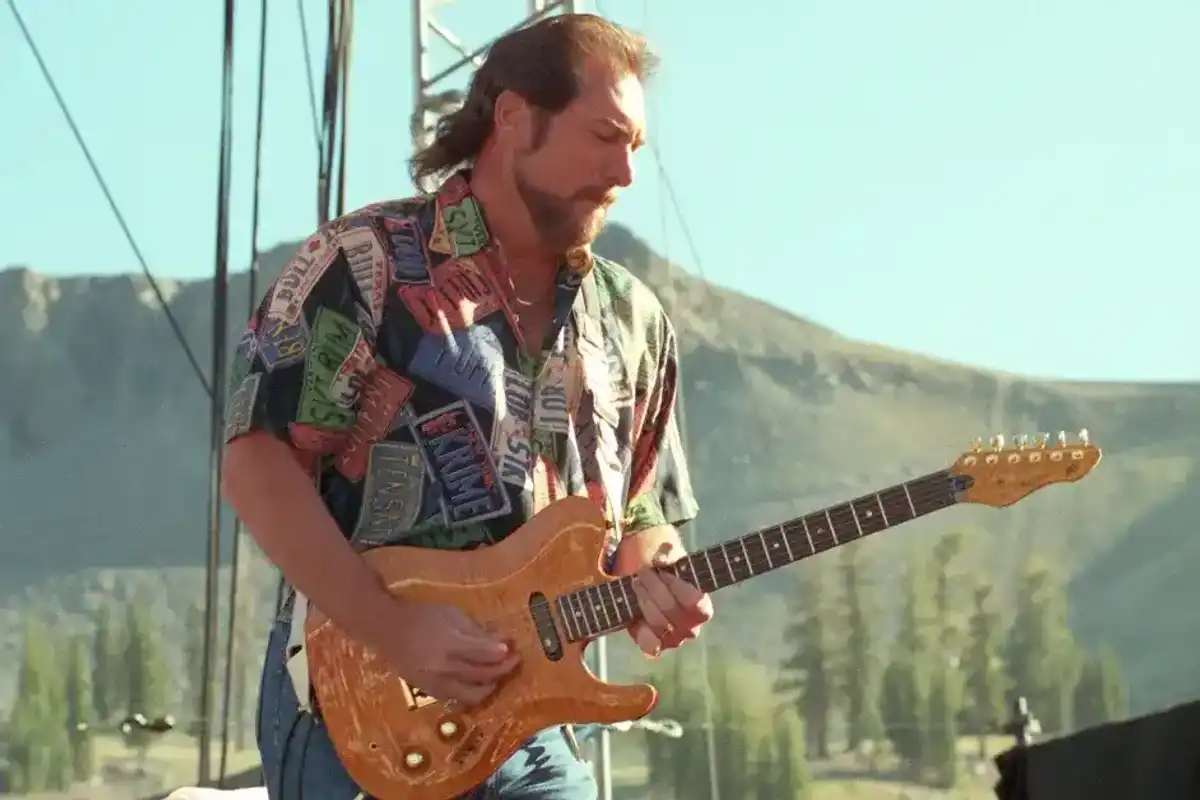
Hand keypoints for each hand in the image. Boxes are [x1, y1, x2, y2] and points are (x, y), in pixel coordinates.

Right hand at [380, 601, 519, 707]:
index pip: (482, 653)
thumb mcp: (451, 614)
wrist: (386, 631)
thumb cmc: (422, 617)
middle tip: (514, 660)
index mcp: (449, 644)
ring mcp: (436, 683)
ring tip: (498, 675)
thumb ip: (477, 630)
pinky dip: (473, 694)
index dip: (501, 653)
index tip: (514, 649)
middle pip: (481, 674)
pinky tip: (480, 684)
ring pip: (472, 694)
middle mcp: (444, 667)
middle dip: (502, 669)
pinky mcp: (430, 692)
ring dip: (490, 685)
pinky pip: (458, 699)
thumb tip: (503, 640)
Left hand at [629, 542, 713, 658]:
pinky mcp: (655, 646)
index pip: (694, 602)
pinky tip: (635, 616)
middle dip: (654, 588)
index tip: (662, 570)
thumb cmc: (663, 572)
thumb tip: (664, 554)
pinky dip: (641, 631)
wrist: (646, 586)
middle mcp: (692, 628)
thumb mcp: (667, 559)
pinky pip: (650, 646)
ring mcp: (673, 639)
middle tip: (643, 572)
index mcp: (702, 608)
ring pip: (658, 623)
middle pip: (671, 610)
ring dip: (644, 600)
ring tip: (636, 583)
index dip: (676, 585)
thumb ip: (668, 555)